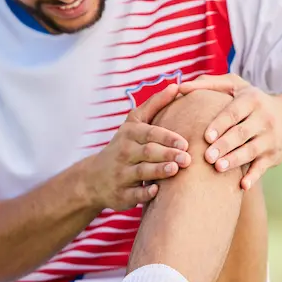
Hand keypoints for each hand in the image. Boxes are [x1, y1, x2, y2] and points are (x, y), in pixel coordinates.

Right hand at [80, 84, 192, 210]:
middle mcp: (123, 153)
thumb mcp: (133, 123)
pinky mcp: (120, 195)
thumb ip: (154, 105)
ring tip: (175, 170)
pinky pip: (133, 194)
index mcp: (129, 134)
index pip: (149, 133)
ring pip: (141, 172)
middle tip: (187, 158)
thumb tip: (177, 86)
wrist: (94, 178)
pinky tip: (156, 191)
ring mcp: (121, 175)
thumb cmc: (123, 147)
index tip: (185, 143)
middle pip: (147, 152)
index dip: (167, 138)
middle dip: (167, 154)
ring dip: (158, 171)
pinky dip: (144, 193)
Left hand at [179, 74, 281, 189]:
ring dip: (235, 160)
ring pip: (251, 151)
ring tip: (218, 168)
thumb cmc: (251, 101)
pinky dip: (254, 177)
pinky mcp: (273, 156)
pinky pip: (263, 168)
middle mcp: (263, 118)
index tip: (206, 136)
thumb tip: (180, 87)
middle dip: (225, 145)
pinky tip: (242, 186)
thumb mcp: (236, 86)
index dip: (221, 124)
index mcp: (252, 100)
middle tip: (207, 156)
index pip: (234, 112)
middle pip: (242, 133)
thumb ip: (209, 84)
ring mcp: (270, 139)